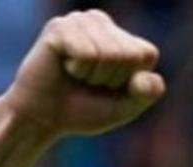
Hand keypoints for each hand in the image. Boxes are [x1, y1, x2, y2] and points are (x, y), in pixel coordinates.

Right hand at [2, 10, 164, 137]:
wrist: (44, 118)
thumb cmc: (86, 109)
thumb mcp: (126, 107)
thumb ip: (147, 93)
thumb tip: (144, 78)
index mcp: (122, 36)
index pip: (146, 54)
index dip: (131, 81)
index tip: (110, 86)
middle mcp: (102, 22)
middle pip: (128, 54)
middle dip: (110, 79)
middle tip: (88, 82)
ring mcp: (80, 21)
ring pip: (108, 53)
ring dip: (92, 75)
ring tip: (77, 75)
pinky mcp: (60, 26)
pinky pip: (87, 53)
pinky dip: (77, 69)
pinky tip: (64, 67)